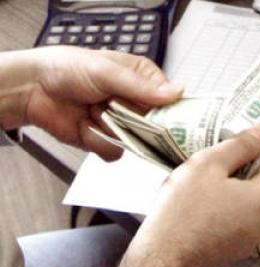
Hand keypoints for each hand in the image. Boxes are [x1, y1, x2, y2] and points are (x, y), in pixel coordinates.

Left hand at [4, 47, 182, 159]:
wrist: (33, 89)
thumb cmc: (66, 68)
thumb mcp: (107, 72)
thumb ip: (141, 86)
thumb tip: (176, 92)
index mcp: (142, 79)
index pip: (171, 101)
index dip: (170, 113)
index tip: (164, 118)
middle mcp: (135, 103)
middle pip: (157, 127)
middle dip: (136, 123)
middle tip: (119, 111)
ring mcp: (122, 123)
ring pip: (136, 142)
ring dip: (112, 129)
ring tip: (93, 111)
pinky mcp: (106, 140)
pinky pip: (115, 152)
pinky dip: (97, 141)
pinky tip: (85, 124)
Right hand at [94, 125, 259, 266]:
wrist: (161, 259)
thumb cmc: (182, 212)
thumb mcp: (208, 164)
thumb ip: (240, 146)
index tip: (240, 144)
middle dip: (242, 170)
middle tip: (214, 164)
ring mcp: (251, 239)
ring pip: (249, 203)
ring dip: (231, 190)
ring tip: (202, 186)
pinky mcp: (235, 250)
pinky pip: (237, 221)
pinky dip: (224, 210)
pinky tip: (199, 207)